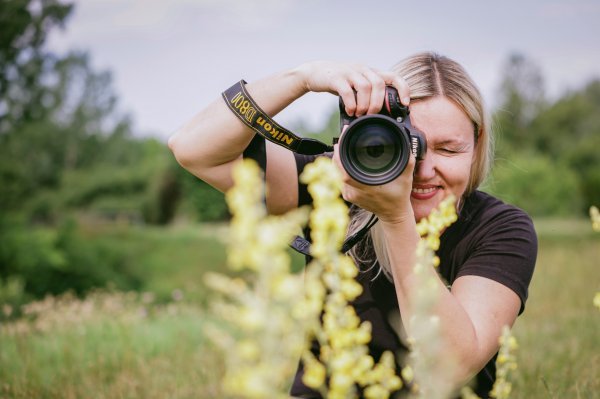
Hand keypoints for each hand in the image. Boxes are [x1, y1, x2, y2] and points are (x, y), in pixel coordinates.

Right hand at [293, 61, 410, 116]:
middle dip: (378, 103)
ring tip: (359, 114)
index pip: (393, 76)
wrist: (314, 73)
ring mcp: (349, 72)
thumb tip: (379, 115)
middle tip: (371, 115)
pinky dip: (351, 104)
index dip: (403, 89)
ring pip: (365, 87)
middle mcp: (362, 70)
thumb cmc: (339, 82)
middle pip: (379, 83)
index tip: (405, 104)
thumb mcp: (356, 85)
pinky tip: (350, 111)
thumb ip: (368, 95)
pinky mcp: (336, 78)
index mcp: (370, 72)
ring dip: (365, 104)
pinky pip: (348, 91)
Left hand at [332, 139, 415, 224]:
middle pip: (337, 170)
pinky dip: (340, 167)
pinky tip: (343, 158)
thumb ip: (407, 164)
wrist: (393, 214)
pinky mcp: (349, 195)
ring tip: (342, 144)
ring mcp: (350, 195)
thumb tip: (408, 149)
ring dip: (338, 159)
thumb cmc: (399, 197)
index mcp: (367, 188)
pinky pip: (339, 179)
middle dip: (338, 152)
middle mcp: (356, 192)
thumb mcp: (406, 180)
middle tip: (343, 137)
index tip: (342, 141)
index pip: (345, 172)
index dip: (340, 156)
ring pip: (336, 174)